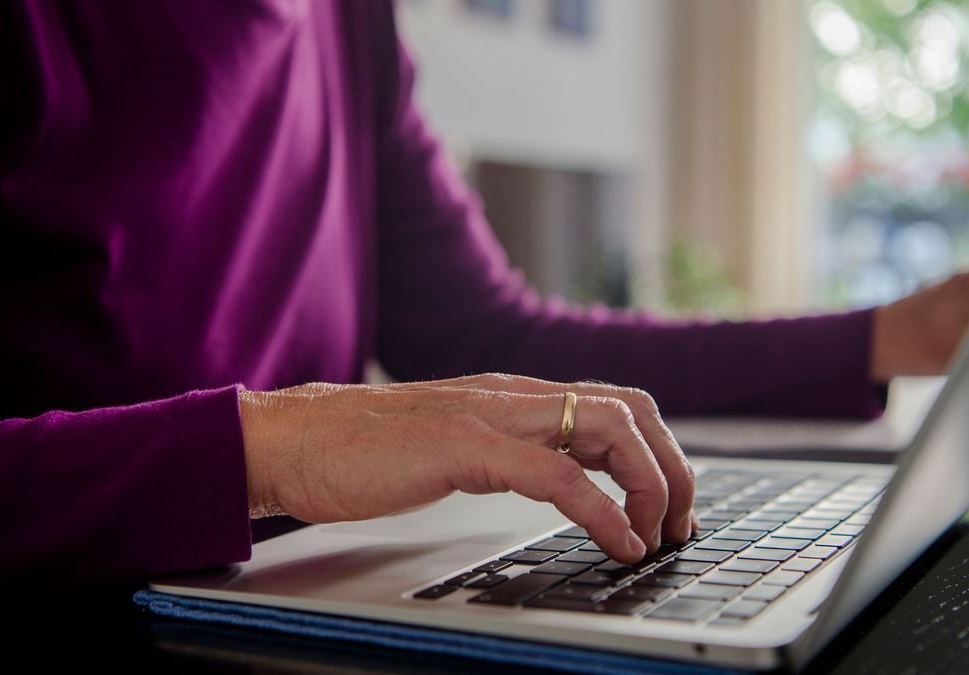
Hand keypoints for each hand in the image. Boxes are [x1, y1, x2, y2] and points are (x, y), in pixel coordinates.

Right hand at [238, 374, 695, 562]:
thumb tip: (562, 481)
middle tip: (678, 524)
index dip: (659, 452)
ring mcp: (490, 415)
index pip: (615, 402)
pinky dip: (603, 512)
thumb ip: (509, 453)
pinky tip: (617, 544)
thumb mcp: (456, 446)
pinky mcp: (464, 445)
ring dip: (650, 486)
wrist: (291, 440)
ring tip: (651, 537)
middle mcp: (513, 396)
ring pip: (609, 427)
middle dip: (673, 467)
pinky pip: (559, 476)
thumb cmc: (361, 451)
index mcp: (513, 397)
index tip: (667, 507)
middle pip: (632, 407)